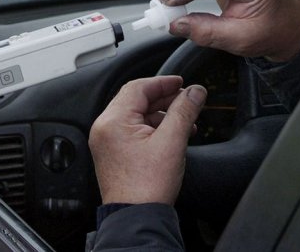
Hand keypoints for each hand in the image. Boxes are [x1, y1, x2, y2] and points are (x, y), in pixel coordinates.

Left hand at [89, 76, 205, 204]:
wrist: (136, 217)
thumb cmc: (147, 187)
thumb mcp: (172, 142)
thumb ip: (184, 111)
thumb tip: (195, 92)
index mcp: (113, 121)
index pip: (138, 88)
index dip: (163, 82)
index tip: (181, 83)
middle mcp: (105, 128)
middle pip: (135, 100)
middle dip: (164, 99)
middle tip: (186, 100)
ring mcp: (107, 141)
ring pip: (136, 115)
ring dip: (161, 114)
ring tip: (184, 121)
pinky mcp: (113, 152)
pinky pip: (133, 130)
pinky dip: (153, 128)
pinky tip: (171, 135)